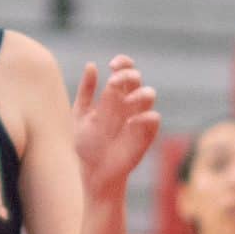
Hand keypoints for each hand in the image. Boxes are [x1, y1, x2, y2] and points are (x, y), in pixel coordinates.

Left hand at [73, 56, 161, 199]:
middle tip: (113, 83)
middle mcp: (129, 103)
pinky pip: (153, 118)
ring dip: (138, 93)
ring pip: (149, 94)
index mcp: (115, 95)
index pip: (125, 70)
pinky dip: (144, 116)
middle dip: (127, 75)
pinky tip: (130, 123)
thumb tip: (92, 65)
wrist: (95, 171)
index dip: (123, 63)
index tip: (112, 65)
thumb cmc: (87, 143)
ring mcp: (139, 117)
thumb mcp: (81, 114)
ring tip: (126, 101)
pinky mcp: (147, 134)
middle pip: (136, 78)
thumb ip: (86, 90)